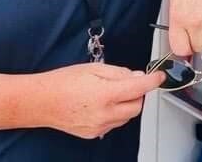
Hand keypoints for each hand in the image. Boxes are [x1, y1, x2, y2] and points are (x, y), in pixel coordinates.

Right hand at [34, 64, 163, 138]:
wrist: (42, 101)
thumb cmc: (63, 82)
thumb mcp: (93, 68)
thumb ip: (118, 72)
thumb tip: (136, 76)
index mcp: (105, 94)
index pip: (139, 88)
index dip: (152, 81)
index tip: (159, 76)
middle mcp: (105, 114)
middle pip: (137, 106)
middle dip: (138, 93)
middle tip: (129, 82)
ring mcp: (100, 126)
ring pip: (127, 116)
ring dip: (127, 104)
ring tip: (111, 92)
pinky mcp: (94, 134)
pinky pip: (114, 123)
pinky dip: (115, 113)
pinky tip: (102, 103)